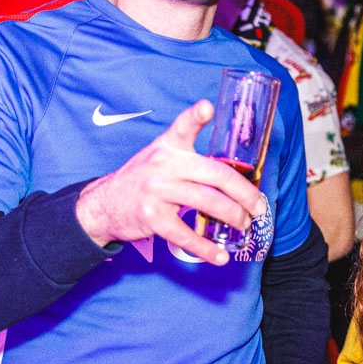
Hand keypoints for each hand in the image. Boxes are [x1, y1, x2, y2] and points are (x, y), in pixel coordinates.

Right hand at [75, 100, 266, 265]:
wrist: (104, 204)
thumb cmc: (142, 180)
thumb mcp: (160, 157)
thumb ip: (190, 158)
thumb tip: (233, 175)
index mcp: (167, 146)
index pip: (182, 127)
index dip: (196, 116)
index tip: (207, 108)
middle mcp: (163, 164)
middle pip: (215, 175)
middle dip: (244, 193)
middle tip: (259, 207)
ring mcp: (156, 191)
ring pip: (207, 203)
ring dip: (233, 217)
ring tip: (244, 225)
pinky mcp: (152, 217)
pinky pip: (186, 234)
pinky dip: (206, 249)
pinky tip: (219, 256)